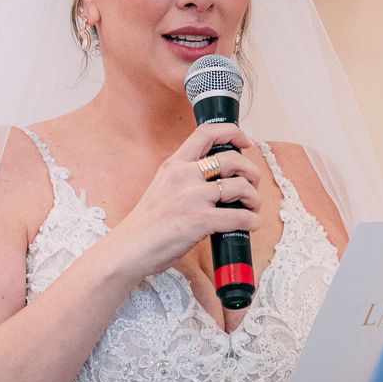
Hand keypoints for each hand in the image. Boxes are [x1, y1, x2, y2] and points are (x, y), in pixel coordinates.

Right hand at [104, 124, 263, 280]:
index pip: (206, 133)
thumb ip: (185, 179)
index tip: (244, 142)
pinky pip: (239, 216)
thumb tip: (215, 182)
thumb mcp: (162, 187)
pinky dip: (252, 221)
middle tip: (252, 184)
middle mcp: (184, 175)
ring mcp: (192, 197)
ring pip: (240, 186)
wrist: (128, 248)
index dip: (232, 132)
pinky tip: (250, 225)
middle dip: (251, 171)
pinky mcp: (200, 220)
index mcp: (174, 164)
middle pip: (232, 159)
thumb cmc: (146, 224)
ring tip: (252, 208)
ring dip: (254, 197)